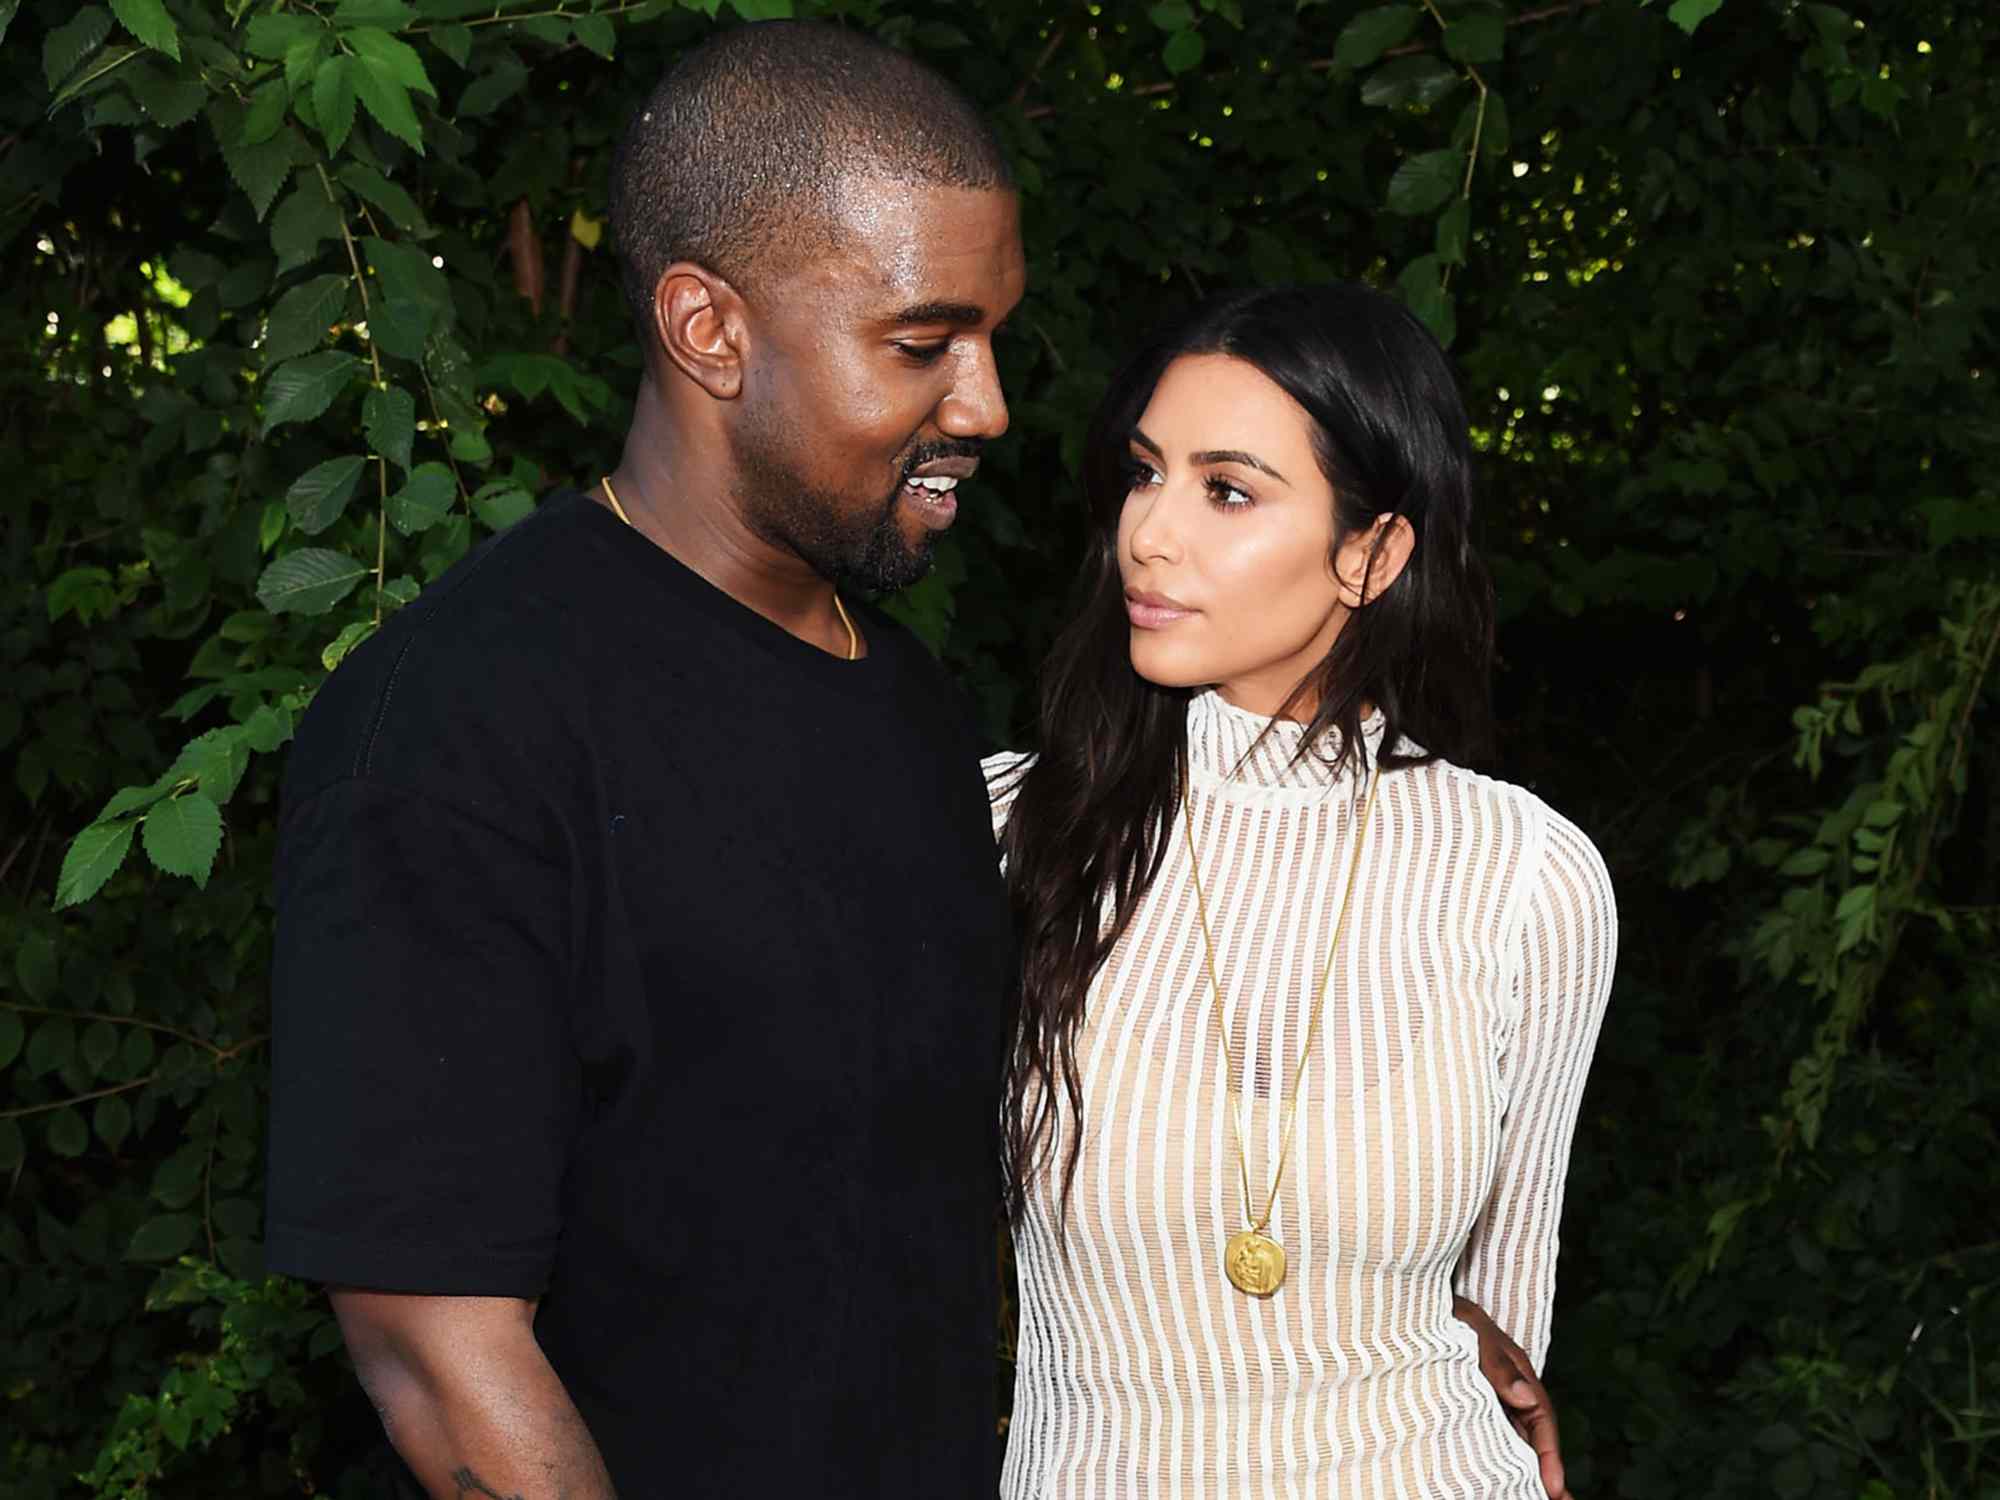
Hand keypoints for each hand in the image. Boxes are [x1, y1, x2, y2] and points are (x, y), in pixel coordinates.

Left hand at [1452, 1295, 1570, 1499]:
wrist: (1417, 1307)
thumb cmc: (1450, 1314)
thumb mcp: (1474, 1331)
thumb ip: (1500, 1364)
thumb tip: (1526, 1398)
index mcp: (1519, 1375)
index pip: (1541, 1419)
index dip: (1550, 1455)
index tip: (1554, 1487)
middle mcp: (1510, 1392)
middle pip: (1532, 1438)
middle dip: (1544, 1473)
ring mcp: (1491, 1401)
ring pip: (1512, 1442)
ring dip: (1523, 1471)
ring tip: (1531, 1499)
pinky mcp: (1469, 1407)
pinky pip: (1488, 1438)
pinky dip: (1497, 1460)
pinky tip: (1497, 1482)